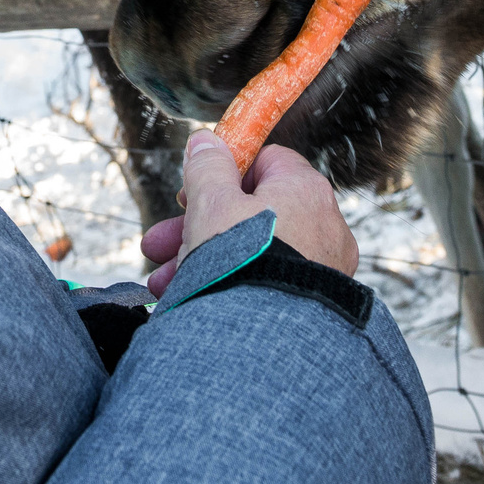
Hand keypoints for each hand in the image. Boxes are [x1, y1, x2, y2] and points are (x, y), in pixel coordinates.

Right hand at [140, 131, 359, 296]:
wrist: (265, 342)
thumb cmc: (241, 262)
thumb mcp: (211, 202)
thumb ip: (207, 166)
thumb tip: (206, 141)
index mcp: (304, 189)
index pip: (266, 161)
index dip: (223, 172)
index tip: (191, 192)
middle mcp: (323, 226)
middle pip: (251, 213)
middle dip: (197, 228)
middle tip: (160, 244)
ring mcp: (321, 269)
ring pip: (253, 253)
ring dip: (203, 261)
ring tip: (162, 282)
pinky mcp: (314, 304)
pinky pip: (266, 283)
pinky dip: (232, 286)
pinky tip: (190, 300)